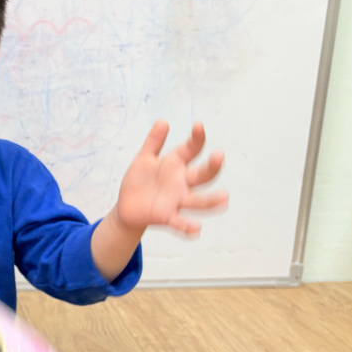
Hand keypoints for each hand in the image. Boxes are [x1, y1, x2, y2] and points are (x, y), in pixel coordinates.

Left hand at [115, 120, 227, 234]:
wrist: (127, 205)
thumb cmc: (140, 180)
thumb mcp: (144, 158)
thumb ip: (153, 142)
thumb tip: (163, 121)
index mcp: (176, 164)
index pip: (192, 149)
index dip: (196, 138)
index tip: (198, 125)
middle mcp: (182, 182)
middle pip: (202, 175)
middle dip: (212, 167)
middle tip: (219, 156)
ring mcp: (176, 200)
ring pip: (197, 201)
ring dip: (211, 201)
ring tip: (224, 199)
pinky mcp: (167, 217)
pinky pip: (180, 222)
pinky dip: (188, 227)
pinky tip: (196, 229)